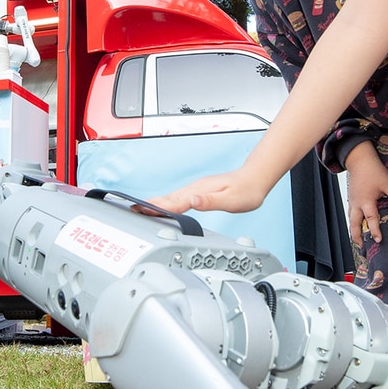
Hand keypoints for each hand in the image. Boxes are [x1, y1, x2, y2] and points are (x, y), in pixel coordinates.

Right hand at [149, 164, 276, 214]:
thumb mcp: (232, 200)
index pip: (174, 202)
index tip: (141, 209)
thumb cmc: (247, 191)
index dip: (157, 207)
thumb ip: (211, 202)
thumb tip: (193, 200)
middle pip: (168, 198)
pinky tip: (163, 206)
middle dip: (150, 204)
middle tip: (132, 209)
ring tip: (140, 208)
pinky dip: (166, 203)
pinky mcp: (199, 192)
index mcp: (199, 191)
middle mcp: (195, 188)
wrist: (255, 179)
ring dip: (155, 203)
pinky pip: (178, 198)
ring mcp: (196, 189)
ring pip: (171, 197)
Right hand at [344, 143, 387, 242]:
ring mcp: (352, 201)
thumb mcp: (387, 183)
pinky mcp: (351, 197)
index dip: (374, 230)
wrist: (359, 159)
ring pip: (351, 220)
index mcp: (366, 201)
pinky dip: (353, 221)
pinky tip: (357, 224)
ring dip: (354, 230)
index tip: (378, 240)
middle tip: (361, 246)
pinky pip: (351, 213)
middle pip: (355, 224)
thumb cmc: (373, 170)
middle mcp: (357, 204)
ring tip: (358, 240)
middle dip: (357, 236)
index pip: (371, 220)